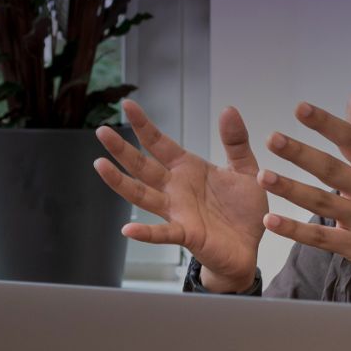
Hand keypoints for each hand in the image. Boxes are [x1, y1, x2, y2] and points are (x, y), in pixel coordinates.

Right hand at [93, 99, 267, 290]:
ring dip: (121, 182)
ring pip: (143, 195)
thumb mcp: (245, 169)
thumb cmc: (242, 210)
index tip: (127, 104)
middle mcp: (176, 188)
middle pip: (143, 166)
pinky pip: (163, 233)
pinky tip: (128, 230)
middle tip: (102, 131)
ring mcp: (177, 212)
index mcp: (188, 169)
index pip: (160, 143)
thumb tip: (228, 109)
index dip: (144, 125)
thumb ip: (236, 141)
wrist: (249, 246)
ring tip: (100, 165)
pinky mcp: (187, 234)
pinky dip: (146, 233)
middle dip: (122, 149)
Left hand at [256, 95, 350, 294]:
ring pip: (322, 202)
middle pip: (331, 169)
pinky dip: (297, 231)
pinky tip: (273, 221)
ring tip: (264, 177)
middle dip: (301, 153)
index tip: (301, 109)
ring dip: (292, 190)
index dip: (326, 124)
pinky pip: (323, 238)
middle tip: (273, 139)